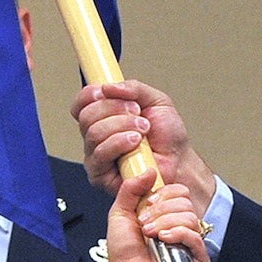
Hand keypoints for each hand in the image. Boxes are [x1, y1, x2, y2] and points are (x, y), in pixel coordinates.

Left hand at [70, 170, 206, 261]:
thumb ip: (131, 188)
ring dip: (166, 223)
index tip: (146, 205)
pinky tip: (164, 240)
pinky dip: (179, 235)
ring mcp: (189, 242)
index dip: (163, 195)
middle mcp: (180, 226)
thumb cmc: (122, 252)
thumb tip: (149, 170)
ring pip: (190, 218)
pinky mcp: (195, 260)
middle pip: (185, 203)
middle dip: (161, 211)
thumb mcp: (120, 212)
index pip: (179, 191)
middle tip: (144, 224)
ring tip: (150, 235)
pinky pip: (196, 238)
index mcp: (166, 213)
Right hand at [73, 78, 215, 212]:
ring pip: (93, 133)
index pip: (81, 103)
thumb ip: (134, 88)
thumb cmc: (168, 136)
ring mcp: (96, 156)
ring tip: (143, 130)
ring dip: (122, 125)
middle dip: (114, 109)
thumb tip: (108, 86)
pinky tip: (136, 143)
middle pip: (86, 115)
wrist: (180, 161)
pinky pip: (100, 153)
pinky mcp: (99, 175)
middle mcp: (96, 137)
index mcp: (103, 118)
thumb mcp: (156, 100)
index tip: (107, 91)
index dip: (90, 94)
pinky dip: (119, 143)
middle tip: (138, 112)